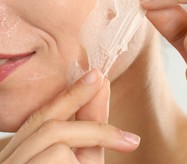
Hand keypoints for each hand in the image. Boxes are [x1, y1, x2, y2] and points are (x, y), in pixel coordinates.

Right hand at [0, 70, 139, 163]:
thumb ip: (90, 134)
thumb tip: (101, 88)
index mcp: (20, 157)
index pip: (41, 120)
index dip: (68, 95)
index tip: (96, 75)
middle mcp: (9, 161)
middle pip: (44, 122)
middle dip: (76, 97)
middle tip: (102, 78)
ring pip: (53, 137)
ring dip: (95, 132)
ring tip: (130, 141)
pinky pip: (57, 157)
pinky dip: (82, 160)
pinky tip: (94, 163)